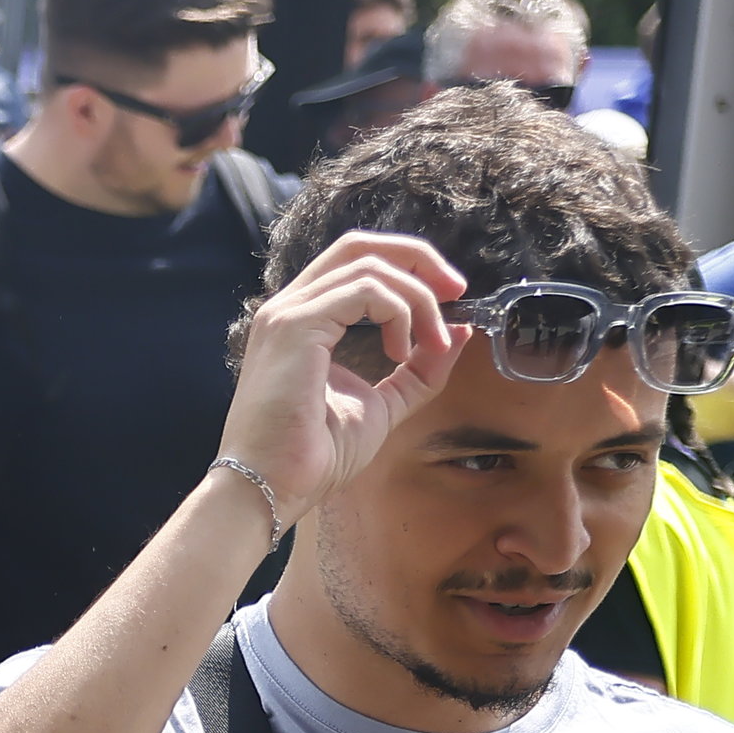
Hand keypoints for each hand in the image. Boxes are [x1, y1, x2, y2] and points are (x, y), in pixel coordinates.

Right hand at [223, 228, 469, 518]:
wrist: (273, 487)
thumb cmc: (311, 456)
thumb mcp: (382, 405)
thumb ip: (418, 369)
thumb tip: (460, 331)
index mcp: (302, 322)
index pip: (355, 263)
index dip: (408, 268)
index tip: (449, 298)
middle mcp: (289, 308)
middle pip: (360, 245)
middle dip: (419, 260)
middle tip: (456, 290)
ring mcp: (288, 313)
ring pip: (371, 266)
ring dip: (419, 299)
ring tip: (431, 344)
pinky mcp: (296, 325)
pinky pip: (367, 290)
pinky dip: (402, 312)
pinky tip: (404, 350)